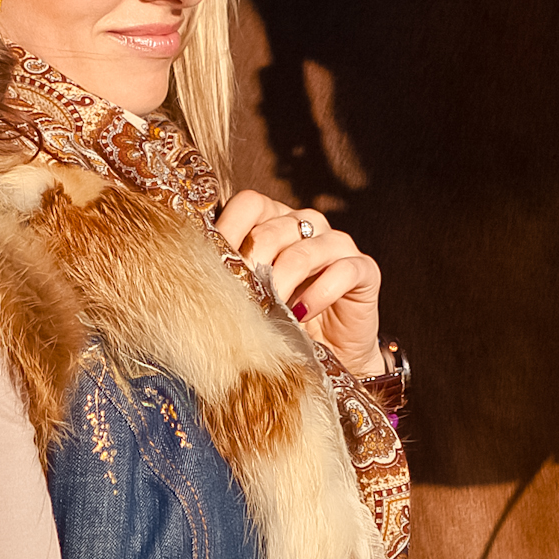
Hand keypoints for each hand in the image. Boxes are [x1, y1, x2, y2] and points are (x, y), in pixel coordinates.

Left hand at [214, 189, 387, 376]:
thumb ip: (232, 278)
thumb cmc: (283, 321)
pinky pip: (342, 271)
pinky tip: (303, 315)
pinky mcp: (364, 269)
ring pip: (304, 250)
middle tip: (240, 299)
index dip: (228, 230)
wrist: (330, 355)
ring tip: (269, 312)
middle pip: (272, 230)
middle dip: (252, 267)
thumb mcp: (252, 297)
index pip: (249, 203)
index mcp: (274, 221)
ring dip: (281, 284)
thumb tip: (194, 276)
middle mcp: (307, 224)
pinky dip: (319, 294)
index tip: (211, 265)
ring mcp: (337, 244)